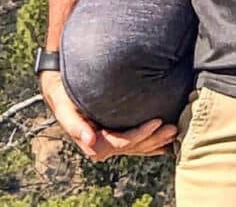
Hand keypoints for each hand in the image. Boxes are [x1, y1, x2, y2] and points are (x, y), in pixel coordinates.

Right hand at [40, 71, 177, 160]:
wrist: (60, 88)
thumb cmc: (63, 95)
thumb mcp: (63, 106)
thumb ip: (73, 124)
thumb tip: (89, 140)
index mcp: (92, 141)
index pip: (122, 142)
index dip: (140, 135)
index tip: (157, 121)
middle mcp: (103, 144)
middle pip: (133, 147)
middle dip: (154, 139)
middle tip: (173, 128)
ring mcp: (110, 139)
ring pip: (137, 146)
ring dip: (156, 141)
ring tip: (174, 132)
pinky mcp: (116, 132)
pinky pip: (136, 141)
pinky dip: (150, 142)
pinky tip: (165, 141)